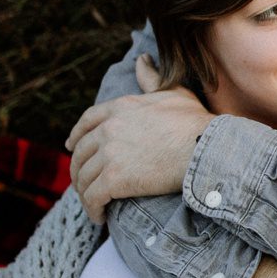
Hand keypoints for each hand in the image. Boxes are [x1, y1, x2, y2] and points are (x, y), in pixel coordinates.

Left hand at [67, 55, 212, 221]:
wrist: (205, 148)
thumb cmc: (195, 122)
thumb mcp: (173, 93)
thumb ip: (152, 79)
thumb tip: (142, 60)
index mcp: (120, 107)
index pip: (87, 121)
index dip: (76, 135)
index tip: (71, 146)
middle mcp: (109, 129)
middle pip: (81, 153)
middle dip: (79, 170)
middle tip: (85, 184)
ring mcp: (109, 154)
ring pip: (84, 178)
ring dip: (86, 194)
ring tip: (95, 205)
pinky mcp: (114, 179)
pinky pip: (93, 198)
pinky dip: (93, 210)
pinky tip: (99, 217)